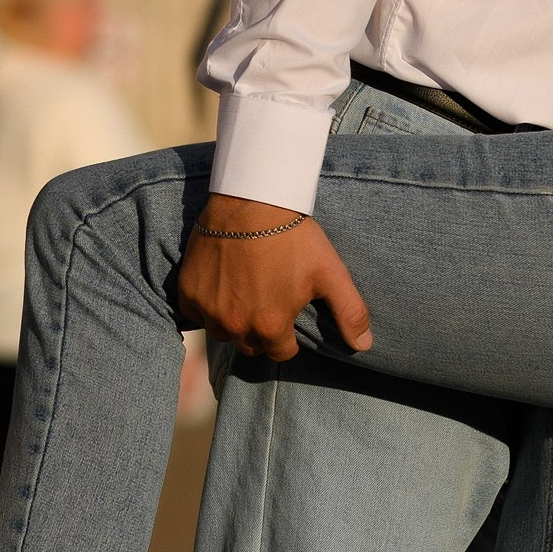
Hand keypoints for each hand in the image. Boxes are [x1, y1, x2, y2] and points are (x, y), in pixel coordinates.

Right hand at [173, 198, 371, 362]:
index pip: (282, 353)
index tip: (290, 316)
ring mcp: (208, 309)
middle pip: (250, 345)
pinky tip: (221, 287)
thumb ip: (350, 312)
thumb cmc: (294, 235)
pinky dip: (206, 307)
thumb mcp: (331, 272)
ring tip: (246, 297)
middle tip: (268, 304)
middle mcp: (235, 325)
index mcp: (270, 326)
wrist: (252, 199)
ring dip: (233, 322)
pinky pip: (195, 314)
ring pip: (222, 332)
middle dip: (261, 332)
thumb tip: (364, 347)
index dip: (289, 338)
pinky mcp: (188, 291)